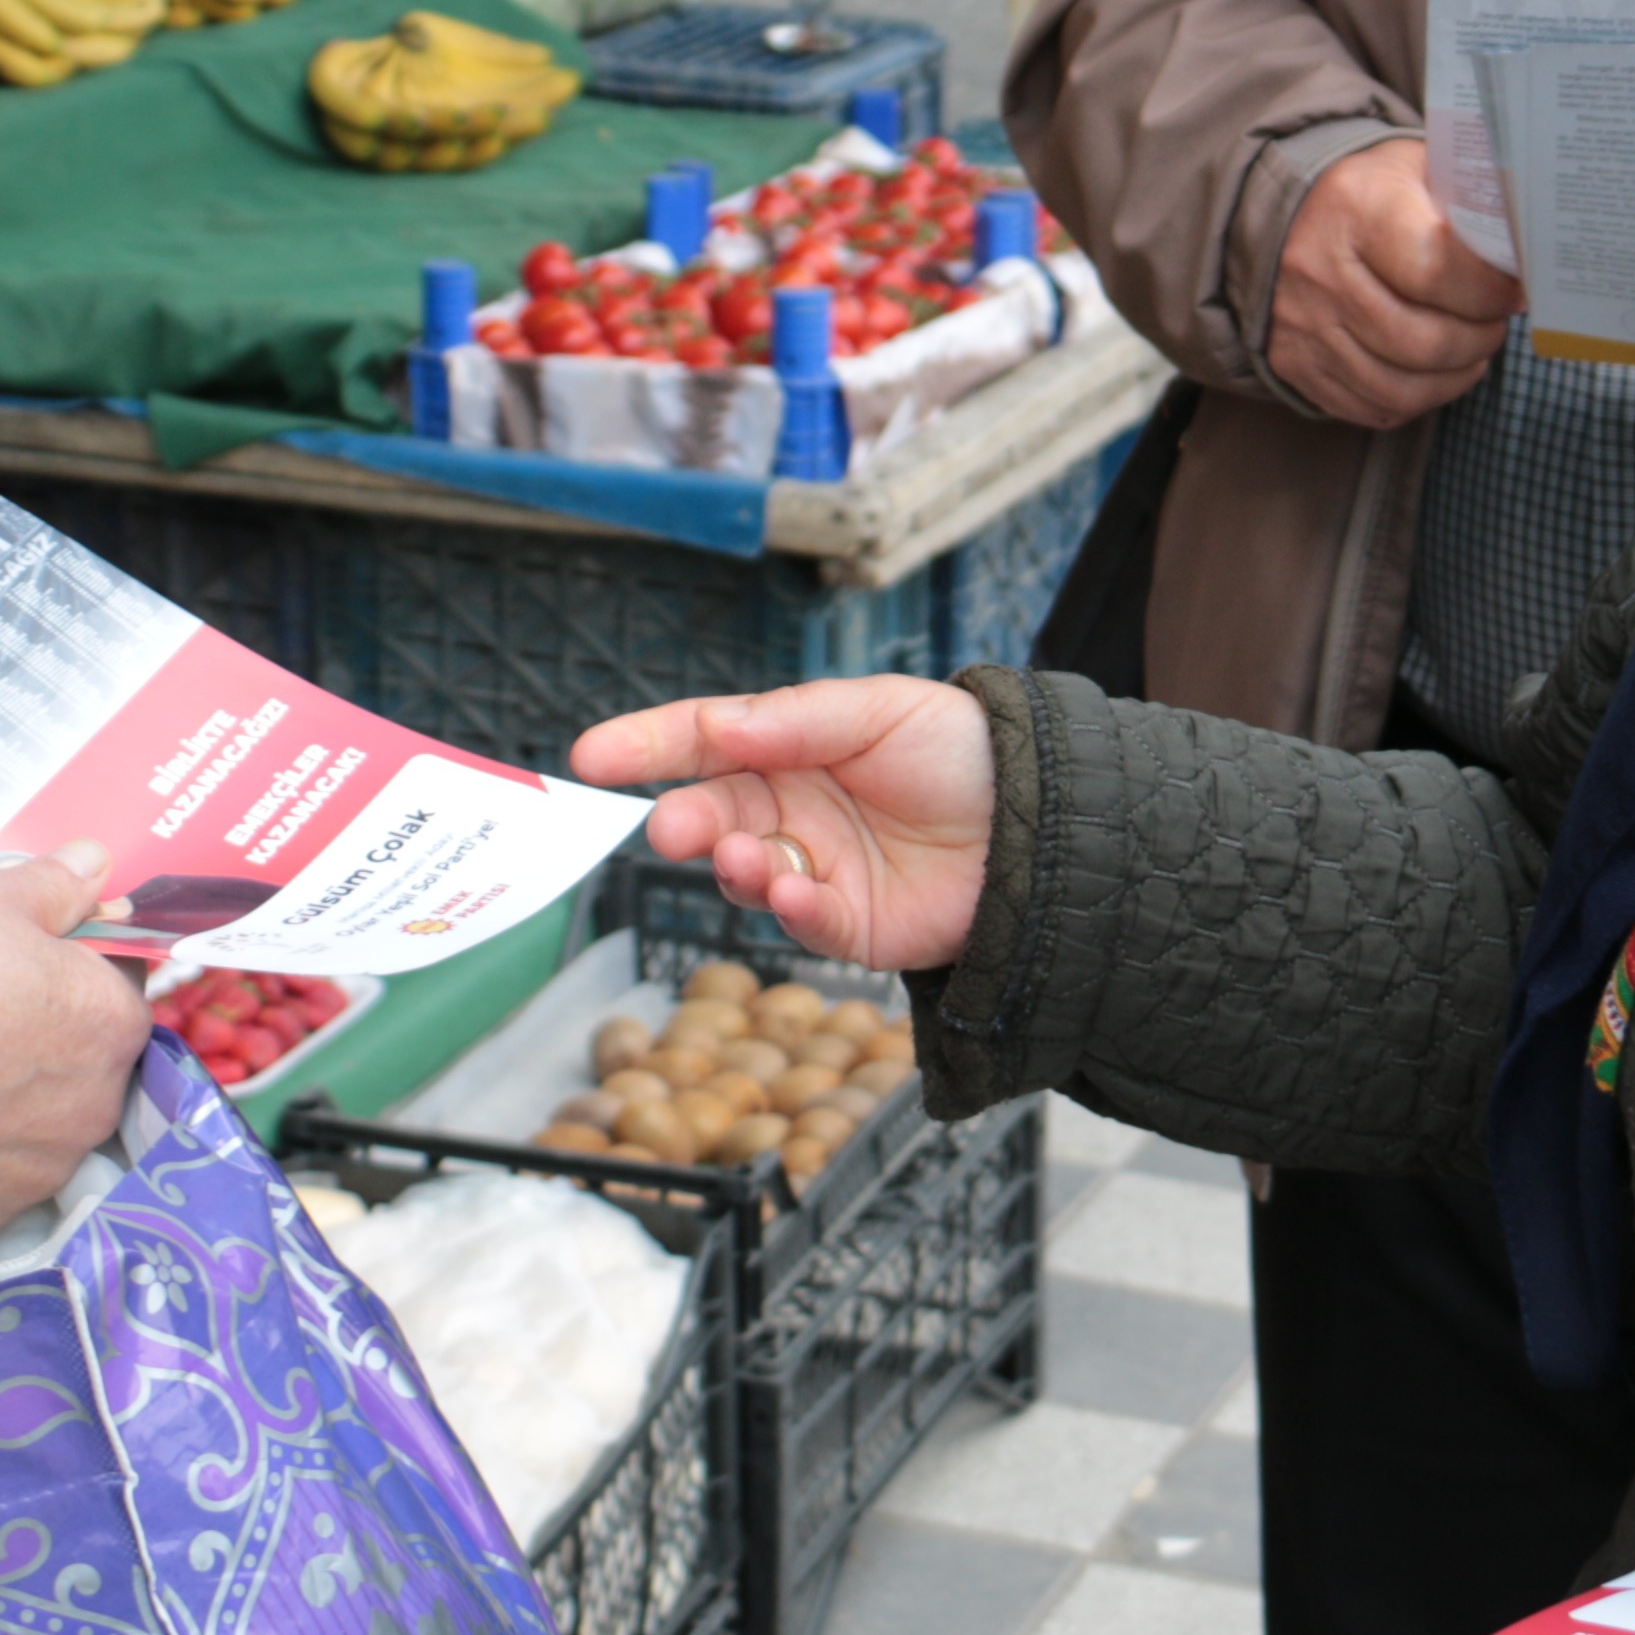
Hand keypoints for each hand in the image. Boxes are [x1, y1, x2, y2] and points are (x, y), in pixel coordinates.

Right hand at [0, 839, 155, 1234]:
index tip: (16, 959)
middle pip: (82, 1057)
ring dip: (6, 1099)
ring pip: (39, 1121)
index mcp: (114, 1020)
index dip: (67, 962)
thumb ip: (55, 883)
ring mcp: (45, 1166)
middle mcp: (99, 1102)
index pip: (116, 979)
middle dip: (40, 1035)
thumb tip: (96, 863)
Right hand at [574, 678, 999, 971]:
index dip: (647, 745)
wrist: (1044, 817)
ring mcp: (816, 868)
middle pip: (714, 813)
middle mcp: (794, 808)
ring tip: (747, 855)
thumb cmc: (962, 749)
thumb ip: (795, 720)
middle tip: (668, 829)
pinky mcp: (850, 924)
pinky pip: (804, 921)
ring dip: (737, 867)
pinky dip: (792, 910)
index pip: (705, 741)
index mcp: (792, 745)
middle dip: (683, 821)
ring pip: (747, 874)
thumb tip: (714, 724)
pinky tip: (798, 890)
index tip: (590, 755)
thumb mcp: (879, 710)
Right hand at [1271, 136, 1521, 424]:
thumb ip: (1468, 205)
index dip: (1489, 292)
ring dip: (1453, 378)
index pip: (1436, 270)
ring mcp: (1304, 325)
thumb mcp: (1415, 170)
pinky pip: (1371, 407)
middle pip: (1423, 342)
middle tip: (1494, 325)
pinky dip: (1415, 400)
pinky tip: (1432, 373)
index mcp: (1358, 208)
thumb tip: (1525, 257)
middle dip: (1478, 341)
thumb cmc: (1371, 195)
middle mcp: (1321, 270)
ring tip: (1471, 352)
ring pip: (1400, 388)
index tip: (1512, 291)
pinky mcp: (1295, 365)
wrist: (1279, 216)